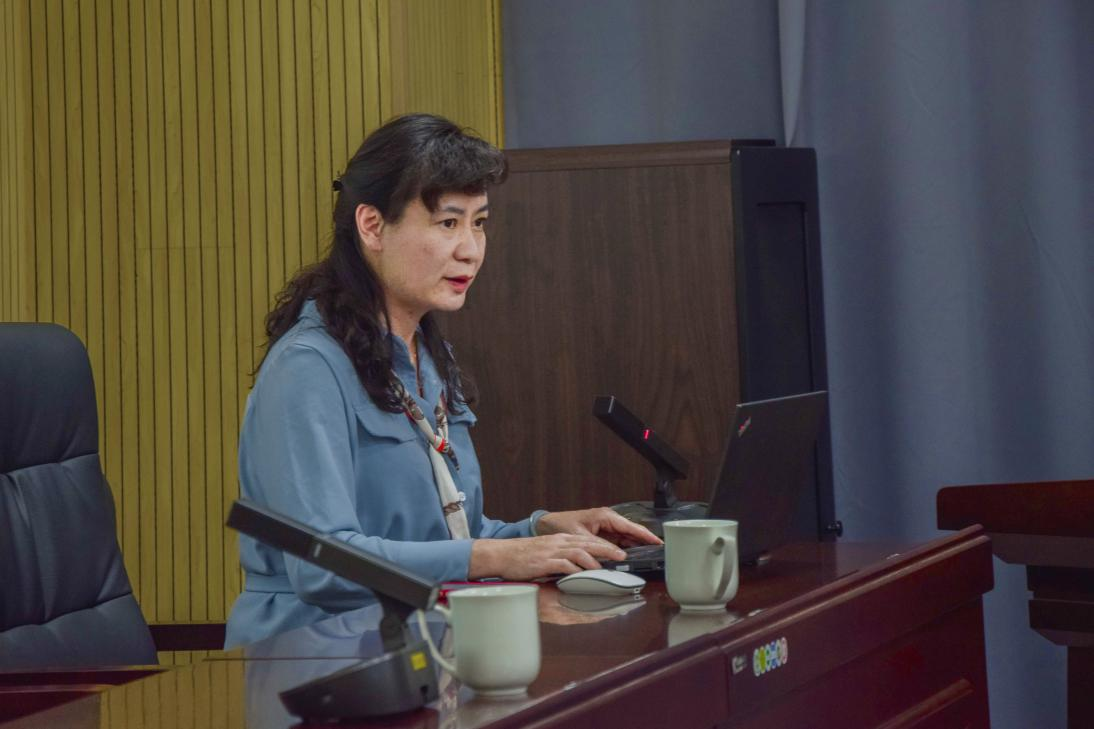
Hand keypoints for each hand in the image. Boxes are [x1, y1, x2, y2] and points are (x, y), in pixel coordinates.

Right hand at [469, 533, 626, 579]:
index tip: (618, 552)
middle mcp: (558, 542)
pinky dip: (576, 570)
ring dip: (595, 561)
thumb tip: (578, 567)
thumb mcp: (545, 552)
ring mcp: (552, 551)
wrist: (502, 554)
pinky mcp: (544, 561)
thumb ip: (562, 557)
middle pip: (588, 543)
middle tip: (622, 556)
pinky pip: (564, 564)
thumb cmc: (522, 556)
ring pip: (580, 552)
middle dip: (607, 549)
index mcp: (560, 539)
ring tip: (607, 569)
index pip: (587, 540)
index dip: (604, 545)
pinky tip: (584, 576)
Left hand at [535, 507, 662, 547]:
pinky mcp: (602, 534)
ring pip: (626, 538)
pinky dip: (626, 548)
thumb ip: (599, 546)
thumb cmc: (561, 525)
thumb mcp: (580, 537)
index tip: (659, 542)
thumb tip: (616, 555)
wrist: (547, 525)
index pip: (631, 527)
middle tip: (659, 553)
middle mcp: (608, 520)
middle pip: (632, 532)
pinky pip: (618, 542)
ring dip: (636, 546)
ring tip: (650, 556)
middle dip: (645, 541)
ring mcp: (606, 527)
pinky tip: (632, 557)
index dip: (646, 535)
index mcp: (605, 516)